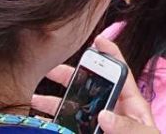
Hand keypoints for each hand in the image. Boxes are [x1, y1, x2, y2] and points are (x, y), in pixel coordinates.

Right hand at [32, 36, 158, 133]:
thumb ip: (128, 127)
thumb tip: (104, 115)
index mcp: (131, 105)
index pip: (121, 74)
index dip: (111, 55)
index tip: (97, 40)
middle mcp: (113, 112)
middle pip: (90, 89)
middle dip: (70, 78)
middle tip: (49, 71)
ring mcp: (99, 126)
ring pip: (75, 110)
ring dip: (55, 104)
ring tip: (34, 100)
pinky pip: (68, 128)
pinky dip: (54, 125)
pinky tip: (41, 122)